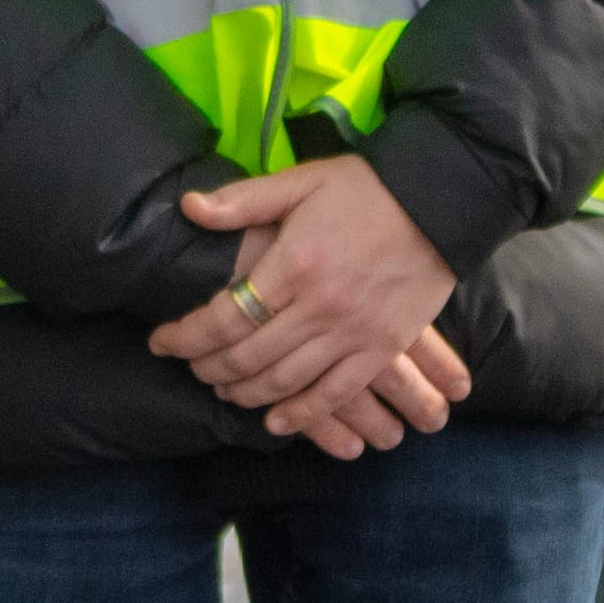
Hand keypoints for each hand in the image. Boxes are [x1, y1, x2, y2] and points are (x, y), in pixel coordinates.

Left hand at [148, 154, 459, 446]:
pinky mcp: (382, 347)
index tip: (161, 342)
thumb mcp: (303, 181)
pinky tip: (277, 421)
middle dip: (208, 367)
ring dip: (245, 392)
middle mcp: (319, 306)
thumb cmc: (368, 188)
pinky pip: (336, 393)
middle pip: (247, 355)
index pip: (223, 315)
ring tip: (222, 389)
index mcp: (293, 264)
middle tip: (190, 366)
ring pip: (285, 381)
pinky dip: (302, 413)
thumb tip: (188, 207)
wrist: (442, 202)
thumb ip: (244, 201)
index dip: (185, 336)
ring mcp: (353, 332)